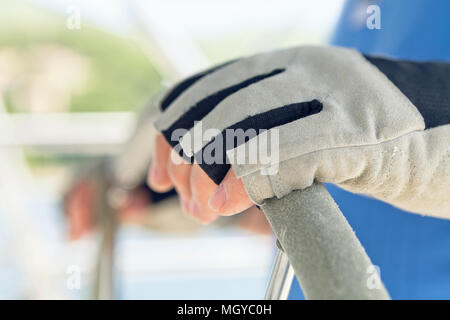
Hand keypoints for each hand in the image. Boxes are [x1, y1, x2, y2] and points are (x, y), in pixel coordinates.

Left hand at [150, 46, 449, 217]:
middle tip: (181, 195)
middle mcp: (306, 69)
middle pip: (218, 106)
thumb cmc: (377, 140)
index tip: (162, 170)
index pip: (208, 87)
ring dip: (208, 171)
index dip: (172, 128)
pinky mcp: (361, 131)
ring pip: (245, 125)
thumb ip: (265, 135)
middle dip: (185, 155)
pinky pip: (286, 153)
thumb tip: (208, 173)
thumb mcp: (310, 124)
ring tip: (200, 207)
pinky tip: (226, 202)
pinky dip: (246, 180)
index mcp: (288, 64)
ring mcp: (334, 95)